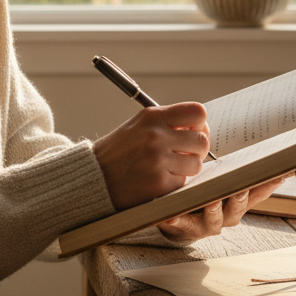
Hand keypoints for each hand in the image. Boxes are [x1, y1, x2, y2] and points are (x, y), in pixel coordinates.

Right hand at [92, 102, 209, 209]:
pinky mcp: (157, 183)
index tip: (193, 132)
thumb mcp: (139, 125)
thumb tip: (201, 127)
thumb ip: (167, 122)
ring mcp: (157, 160)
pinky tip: (159, 180)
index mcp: (153, 117)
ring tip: (171, 168)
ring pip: (196, 164)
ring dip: (188, 169)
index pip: (197, 112)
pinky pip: (182, 182)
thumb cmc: (119, 151)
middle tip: (186, 155)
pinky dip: (174, 183)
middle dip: (197, 150)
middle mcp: (156, 136)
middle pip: (201, 140)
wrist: (93, 176)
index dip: (200, 124)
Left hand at [156, 175, 286, 243]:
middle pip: (237, 209)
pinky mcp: (185, 227)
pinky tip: (171, 215)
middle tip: (241, 188)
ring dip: (213, 210)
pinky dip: (176, 220)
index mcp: (239, 204)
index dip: (267, 186)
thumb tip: (274, 158)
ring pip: (214, 219)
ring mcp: (207, 224)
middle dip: (240, 198)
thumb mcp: (229, 185)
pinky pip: (180, 224)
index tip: (278, 175)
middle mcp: (227, 217)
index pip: (257, 195)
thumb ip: (248, 175)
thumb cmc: (210, 196)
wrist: (184, 222)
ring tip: (211, 202)